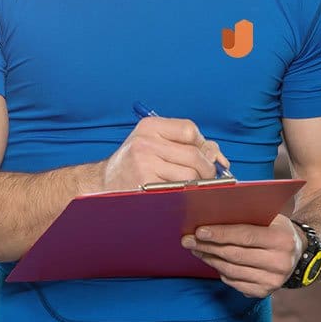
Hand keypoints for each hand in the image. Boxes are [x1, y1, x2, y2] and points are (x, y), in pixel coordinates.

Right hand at [100, 117, 230, 191]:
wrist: (103, 183)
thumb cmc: (135, 164)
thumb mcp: (154, 144)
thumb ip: (186, 144)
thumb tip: (217, 156)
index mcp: (149, 126)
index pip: (189, 129)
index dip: (203, 144)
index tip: (207, 156)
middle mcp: (145, 141)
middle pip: (193, 154)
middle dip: (207, 169)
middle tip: (209, 178)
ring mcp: (144, 163)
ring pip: (190, 174)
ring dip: (198, 184)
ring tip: (193, 187)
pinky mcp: (145, 184)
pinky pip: (179, 190)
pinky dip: (186, 194)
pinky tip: (182, 195)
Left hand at [181, 214, 304, 298]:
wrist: (297, 252)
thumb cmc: (277, 228)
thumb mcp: (270, 216)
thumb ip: (248, 213)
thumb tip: (212, 211)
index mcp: (282, 239)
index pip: (245, 236)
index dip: (220, 233)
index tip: (199, 231)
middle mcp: (280, 262)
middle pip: (235, 255)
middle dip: (208, 246)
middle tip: (188, 240)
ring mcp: (273, 281)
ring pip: (231, 271)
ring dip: (210, 259)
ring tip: (196, 249)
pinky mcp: (264, 292)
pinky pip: (234, 283)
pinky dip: (220, 272)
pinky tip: (213, 261)